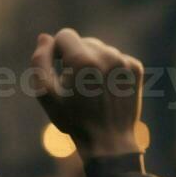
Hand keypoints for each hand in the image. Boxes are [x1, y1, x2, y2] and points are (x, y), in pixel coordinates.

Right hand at [30, 29, 143, 159]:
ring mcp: (124, 61)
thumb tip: (44, 38)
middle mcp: (107, 55)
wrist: (109, 141)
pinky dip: (108, 69)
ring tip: (91, 89)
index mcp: (83, 60)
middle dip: (75, 57)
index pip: (64, 35)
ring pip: (100, 49)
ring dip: (92, 63)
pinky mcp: (136, 68)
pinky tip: (105, 89)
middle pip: (82, 41)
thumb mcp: (45, 94)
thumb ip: (39, 61)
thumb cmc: (73, 119)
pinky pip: (115, 58)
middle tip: (75, 85)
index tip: (58, 71)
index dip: (57, 52)